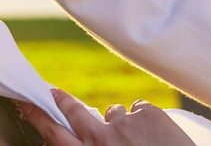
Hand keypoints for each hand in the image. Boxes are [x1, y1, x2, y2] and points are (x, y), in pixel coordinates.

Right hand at [21, 89, 194, 145]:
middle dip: (62, 101)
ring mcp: (124, 122)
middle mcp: (101, 139)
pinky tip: (156, 131)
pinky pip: (139, 107)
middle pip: (75, 113)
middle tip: (53, 92)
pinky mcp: (148, 112)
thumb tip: (90, 136)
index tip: (33, 105)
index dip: (41, 118)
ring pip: (114, 111)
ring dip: (121, 121)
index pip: (55, 134)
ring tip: (138, 137)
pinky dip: (145, 118)